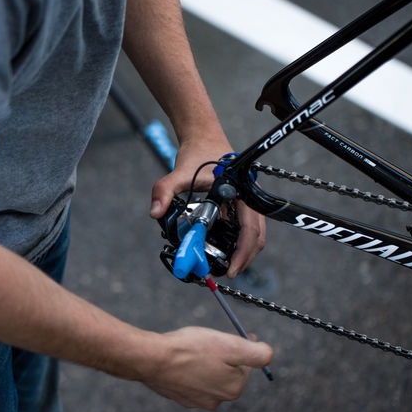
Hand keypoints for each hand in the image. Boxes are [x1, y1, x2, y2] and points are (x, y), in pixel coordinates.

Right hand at [141, 326, 272, 409]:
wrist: (152, 359)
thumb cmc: (190, 349)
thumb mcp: (230, 345)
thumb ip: (256, 353)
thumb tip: (269, 354)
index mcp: (233, 388)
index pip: (246, 365)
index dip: (240, 346)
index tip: (232, 334)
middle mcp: (217, 400)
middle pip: (228, 371)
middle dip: (223, 356)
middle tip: (210, 340)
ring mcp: (197, 401)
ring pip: (210, 376)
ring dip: (207, 362)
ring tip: (194, 348)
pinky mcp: (181, 397)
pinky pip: (192, 381)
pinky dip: (191, 369)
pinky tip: (182, 358)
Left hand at [149, 140, 265, 277]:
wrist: (203, 137)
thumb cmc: (196, 153)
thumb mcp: (177, 173)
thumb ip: (163, 191)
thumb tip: (154, 214)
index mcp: (242, 192)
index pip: (251, 229)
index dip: (243, 253)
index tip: (231, 270)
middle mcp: (250, 198)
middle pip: (256, 236)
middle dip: (244, 258)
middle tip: (226, 274)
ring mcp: (247, 201)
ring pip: (253, 233)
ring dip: (241, 251)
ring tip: (224, 266)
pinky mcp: (240, 203)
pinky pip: (244, 227)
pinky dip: (236, 241)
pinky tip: (220, 248)